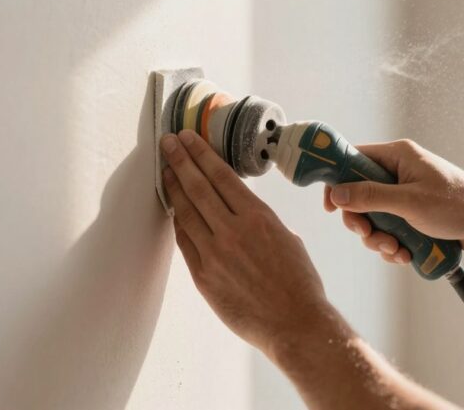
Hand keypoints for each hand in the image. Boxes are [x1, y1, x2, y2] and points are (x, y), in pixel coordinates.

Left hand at [161, 129, 334, 357]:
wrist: (295, 324)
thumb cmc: (299, 283)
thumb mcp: (287, 237)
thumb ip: (260, 221)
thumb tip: (242, 212)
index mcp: (258, 216)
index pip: (222, 175)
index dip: (201, 154)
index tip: (188, 139)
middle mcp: (233, 231)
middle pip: (198, 187)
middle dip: (180, 160)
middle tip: (167, 142)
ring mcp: (215, 254)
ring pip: (186, 212)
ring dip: (173, 188)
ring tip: (164, 170)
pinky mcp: (203, 277)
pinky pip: (184, 243)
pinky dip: (178, 223)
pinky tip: (173, 210)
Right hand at [322, 139, 463, 263]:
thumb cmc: (457, 205)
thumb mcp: (409, 202)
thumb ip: (371, 197)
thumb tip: (336, 193)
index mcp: (397, 156)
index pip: (353, 159)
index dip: (337, 182)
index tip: (330, 207)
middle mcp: (398, 171)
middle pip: (359, 194)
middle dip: (362, 221)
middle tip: (369, 235)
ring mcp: (405, 193)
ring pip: (373, 216)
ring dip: (378, 238)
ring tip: (396, 250)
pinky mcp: (412, 213)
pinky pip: (389, 227)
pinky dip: (392, 243)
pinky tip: (405, 255)